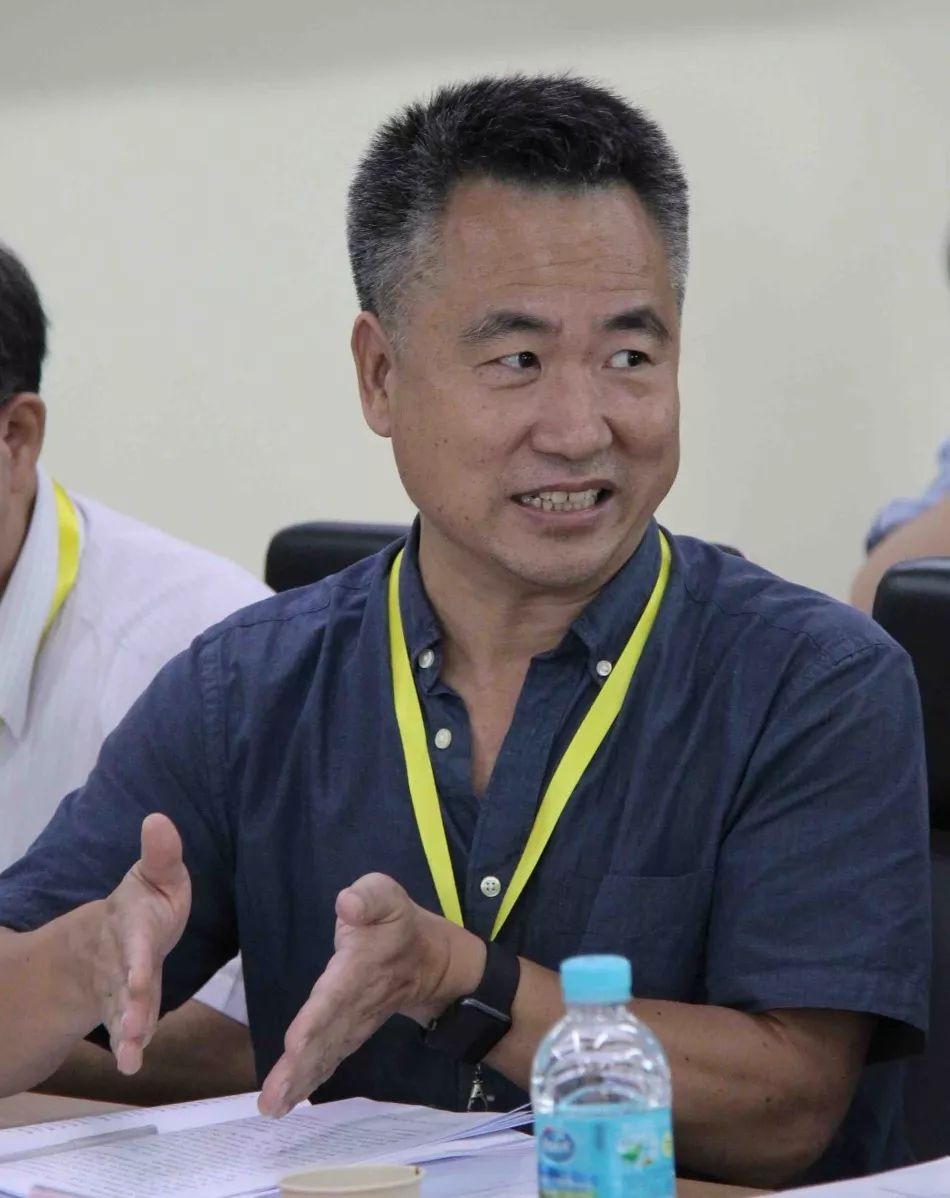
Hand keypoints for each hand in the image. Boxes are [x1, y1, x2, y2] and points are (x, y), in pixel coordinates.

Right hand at [92, 813, 191, 1074]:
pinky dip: (128, 1046)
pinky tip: (132, 1062)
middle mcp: (121, 961)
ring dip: (125, 1033)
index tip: (137, 980)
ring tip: (130, 1054)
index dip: (135, 962)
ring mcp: (119, 989)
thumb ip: (161, 853)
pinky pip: (124, 1029)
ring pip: (119, 1012)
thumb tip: (158, 817)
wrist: (110, 934)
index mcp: (133, 926)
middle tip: (132, 1028)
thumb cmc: (145, 902)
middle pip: (123, 986)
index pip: (136, 945)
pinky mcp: (124, 1009)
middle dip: (127, 1006)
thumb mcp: (156, 874)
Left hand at [258, 873, 485, 1116]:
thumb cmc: (397, 923)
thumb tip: (347, 904)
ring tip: (273, 1107)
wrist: (431, 961)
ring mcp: (353, 1022)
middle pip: (325, 1038)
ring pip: (325, 1055)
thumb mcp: (387, 896)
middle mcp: (354, 1003)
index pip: (335, 997)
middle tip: (274, 1100)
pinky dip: (309, 1081)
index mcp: (358, 968)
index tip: (294, 1046)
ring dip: (300, 1081)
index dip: (316, 1020)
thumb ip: (368, 897)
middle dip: (300, 1068)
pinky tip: (286, 1101)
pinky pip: (328, 1059)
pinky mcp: (349, 1033)